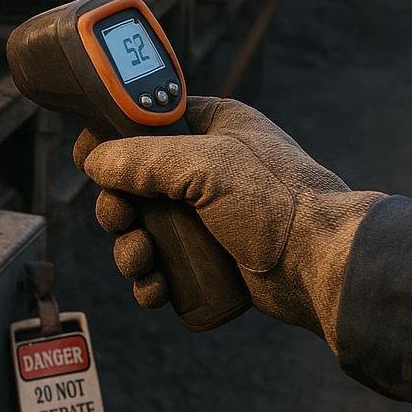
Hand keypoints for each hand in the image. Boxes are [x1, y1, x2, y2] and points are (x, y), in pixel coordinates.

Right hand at [74, 96, 383, 350]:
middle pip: (133, 183)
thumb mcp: (206, 165)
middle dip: (117, 207)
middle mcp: (206, 168)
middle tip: (120, 221)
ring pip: (142, 229)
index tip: (89, 159)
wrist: (323, 268)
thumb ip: (143, 159)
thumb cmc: (279, 204)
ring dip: (128, 249)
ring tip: (140, 261)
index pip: (145, 122)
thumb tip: (94, 162)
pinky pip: (162, 267)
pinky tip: (155, 289)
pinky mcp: (210, 258)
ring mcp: (207, 216)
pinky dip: (149, 280)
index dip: (112, 139)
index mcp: (211, 127)